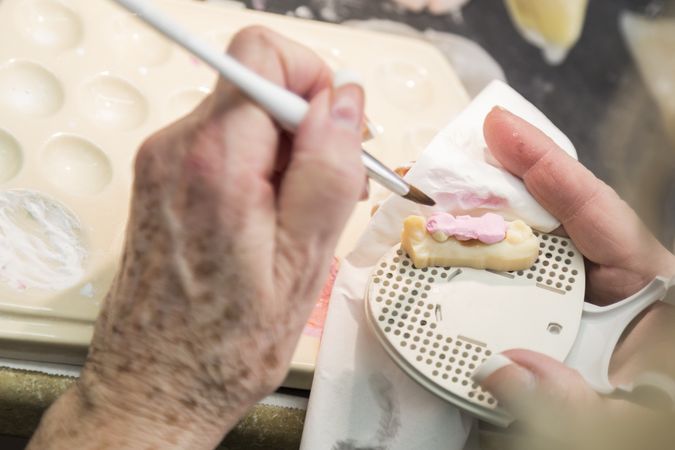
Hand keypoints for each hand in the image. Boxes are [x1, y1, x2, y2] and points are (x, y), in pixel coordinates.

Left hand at [29, 26, 364, 448]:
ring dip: (286, 155)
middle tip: (327, 192)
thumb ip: (328, 170)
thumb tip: (345, 103)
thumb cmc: (223, 344)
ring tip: (296, 220)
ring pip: (247, 118)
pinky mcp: (164, 180)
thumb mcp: (303, 262)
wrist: (157, 384)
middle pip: (259, 86)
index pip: (263, 54)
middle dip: (307, 129)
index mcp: (215, 161)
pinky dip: (259, 171)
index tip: (334, 133)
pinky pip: (225, 146)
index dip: (313, 82)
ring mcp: (165, 164)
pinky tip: (269, 223)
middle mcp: (177, 150)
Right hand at [472, 107, 674, 447]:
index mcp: (648, 288)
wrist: (634, 438)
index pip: (598, 210)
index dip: (547, 164)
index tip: (500, 129)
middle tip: (444, 162)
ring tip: (430, 197)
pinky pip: (507, 276)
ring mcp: (572, 295)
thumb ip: (570, 400)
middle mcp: (607, 282)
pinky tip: (442, 248)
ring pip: (524, 242)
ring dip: (477, 219)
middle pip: (551, 215)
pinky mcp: (545, 315)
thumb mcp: (618, 423)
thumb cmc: (648, 425)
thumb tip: (501, 368)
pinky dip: (473, 259)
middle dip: (498, 182)